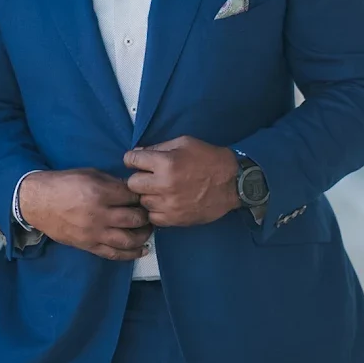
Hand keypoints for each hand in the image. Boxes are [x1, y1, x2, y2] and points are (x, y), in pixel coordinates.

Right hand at [18, 169, 152, 260]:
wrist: (38, 202)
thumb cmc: (64, 183)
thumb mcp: (89, 174)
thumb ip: (111, 182)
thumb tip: (132, 189)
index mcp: (99, 192)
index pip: (131, 196)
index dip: (141, 196)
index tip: (144, 196)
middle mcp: (99, 214)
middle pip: (135, 219)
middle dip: (146, 216)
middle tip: (149, 212)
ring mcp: (94, 233)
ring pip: (128, 239)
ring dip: (143, 236)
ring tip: (147, 230)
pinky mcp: (88, 245)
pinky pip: (114, 253)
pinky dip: (131, 254)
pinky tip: (142, 250)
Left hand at [123, 137, 238, 226]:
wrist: (232, 182)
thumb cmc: (208, 158)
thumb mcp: (184, 142)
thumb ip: (158, 147)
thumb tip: (136, 153)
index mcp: (165, 163)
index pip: (131, 160)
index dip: (132, 159)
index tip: (138, 161)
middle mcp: (164, 185)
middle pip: (132, 184)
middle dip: (139, 178)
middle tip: (150, 177)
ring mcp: (169, 205)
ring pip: (142, 201)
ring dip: (148, 195)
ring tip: (160, 190)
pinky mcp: (175, 219)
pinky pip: (153, 217)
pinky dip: (156, 210)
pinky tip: (166, 202)